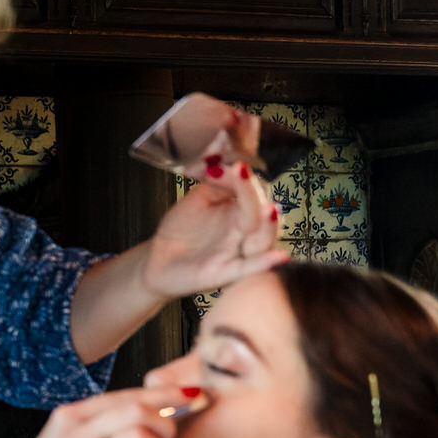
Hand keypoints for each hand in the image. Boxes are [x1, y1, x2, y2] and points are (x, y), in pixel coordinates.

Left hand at [141, 155, 287, 298]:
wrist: (158, 259)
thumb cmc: (182, 229)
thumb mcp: (199, 198)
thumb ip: (216, 182)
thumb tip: (226, 163)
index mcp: (240, 211)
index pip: (254, 192)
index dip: (243, 177)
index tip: (227, 164)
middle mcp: (244, 232)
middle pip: (261, 213)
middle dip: (254, 194)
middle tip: (243, 173)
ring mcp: (236, 252)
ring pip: (262, 240)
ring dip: (269, 225)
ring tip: (270, 209)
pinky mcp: (224, 273)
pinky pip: (248, 268)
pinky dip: (264, 263)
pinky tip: (280, 257)